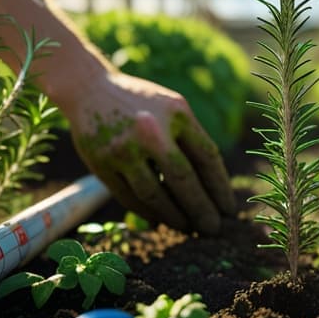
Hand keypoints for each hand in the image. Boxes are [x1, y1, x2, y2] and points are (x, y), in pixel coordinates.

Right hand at [67, 71, 235, 234]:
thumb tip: (210, 191)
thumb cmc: (142, 103)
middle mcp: (151, 130)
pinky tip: (160, 220)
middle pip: (183, 179)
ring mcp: (123, 147)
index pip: (206, 157)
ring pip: (154, 194)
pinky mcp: (100, 163)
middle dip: (201, 209)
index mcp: (176, 113)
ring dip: (174, 216)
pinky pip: (129, 197)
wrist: (89, 88)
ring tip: (188, 228)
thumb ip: (190, 140)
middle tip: (213, 229)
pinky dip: (147, 212)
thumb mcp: (171, 108)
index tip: (229, 209)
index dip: (220, 188)